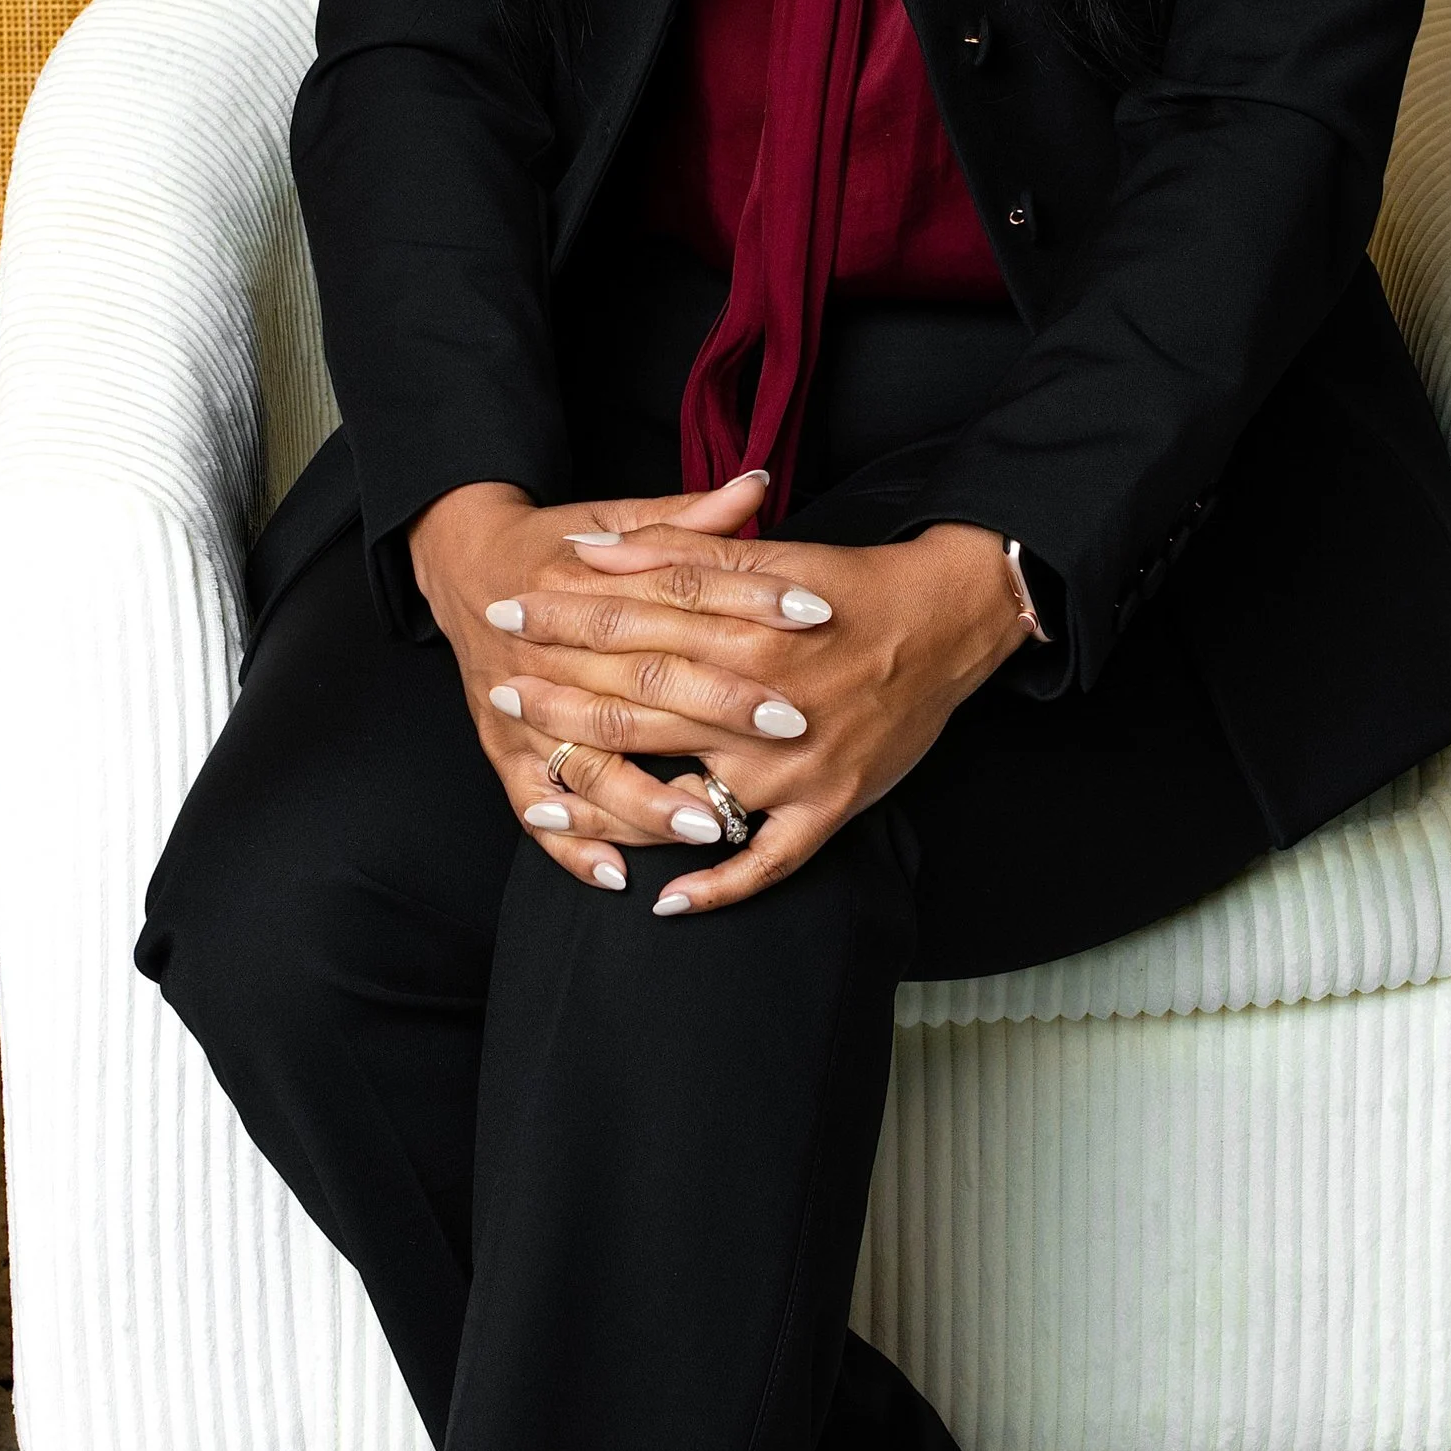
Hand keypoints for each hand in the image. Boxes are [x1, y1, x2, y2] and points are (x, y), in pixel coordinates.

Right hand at [410, 468, 827, 893]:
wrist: (461, 564)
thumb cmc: (554, 545)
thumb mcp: (614, 519)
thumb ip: (687, 519)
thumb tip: (758, 485)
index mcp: (585, 582)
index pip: (678, 594)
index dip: (748, 602)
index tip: (814, 615)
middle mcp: (552, 649)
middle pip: (642, 682)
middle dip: (718, 708)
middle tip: (790, 727)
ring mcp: (522, 708)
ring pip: (589, 760)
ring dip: (649, 799)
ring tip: (714, 824)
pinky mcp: (503, 752)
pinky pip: (536, 809)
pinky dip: (572, 847)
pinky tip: (620, 877)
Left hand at [472, 511, 1029, 916]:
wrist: (950, 620)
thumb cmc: (852, 585)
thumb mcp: (766, 554)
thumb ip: (675, 550)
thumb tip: (588, 547)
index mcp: (746, 631)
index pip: (630, 625)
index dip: (562, 621)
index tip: (506, 617)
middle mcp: (763, 705)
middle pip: (639, 707)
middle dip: (560, 702)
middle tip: (500, 693)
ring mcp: (795, 767)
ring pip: (684, 796)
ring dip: (608, 808)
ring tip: (544, 805)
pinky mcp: (830, 807)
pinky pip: (768, 862)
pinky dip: (718, 887)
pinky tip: (665, 902)